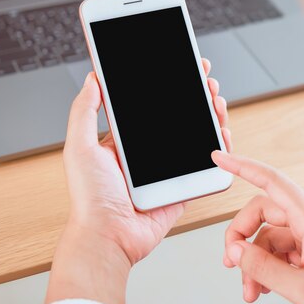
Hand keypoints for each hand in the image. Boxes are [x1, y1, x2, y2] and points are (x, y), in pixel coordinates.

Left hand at [45, 59, 230, 303]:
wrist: (109, 237)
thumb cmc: (90, 198)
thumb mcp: (79, 148)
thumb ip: (84, 112)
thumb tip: (92, 78)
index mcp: (127, 141)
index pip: (153, 105)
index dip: (170, 85)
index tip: (183, 67)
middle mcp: (150, 153)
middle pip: (180, 117)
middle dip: (196, 95)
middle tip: (206, 80)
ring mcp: (168, 170)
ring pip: (197, 136)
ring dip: (210, 115)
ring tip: (216, 100)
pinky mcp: (183, 187)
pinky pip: (206, 164)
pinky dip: (219, 147)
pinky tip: (223, 131)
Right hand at [212, 151, 303, 303]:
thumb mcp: (302, 287)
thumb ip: (263, 268)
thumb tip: (236, 251)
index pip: (273, 182)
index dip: (244, 167)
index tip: (221, 158)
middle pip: (264, 213)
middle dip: (243, 238)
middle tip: (231, 264)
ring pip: (270, 237)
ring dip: (255, 262)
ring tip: (252, 291)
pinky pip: (282, 251)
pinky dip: (268, 268)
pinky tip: (265, 287)